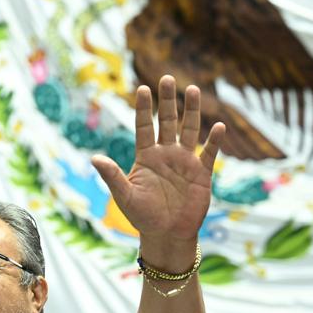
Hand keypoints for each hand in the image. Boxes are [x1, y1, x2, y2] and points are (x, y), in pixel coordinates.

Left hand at [91, 75, 224, 266]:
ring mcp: (185, 161)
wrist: (167, 234)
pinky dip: (214, 141)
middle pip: (167, 121)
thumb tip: (94, 158)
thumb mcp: (125, 196)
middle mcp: (166, 154)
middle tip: (167, 78)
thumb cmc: (143, 217)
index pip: (144, 127)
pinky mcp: (201, 173)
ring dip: (191, 111)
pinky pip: (209, 153)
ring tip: (192, 90)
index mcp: (146, 157)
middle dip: (167, 101)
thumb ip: (113, 176)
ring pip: (189, 130)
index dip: (144, 108)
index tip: (142, 88)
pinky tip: (218, 126)